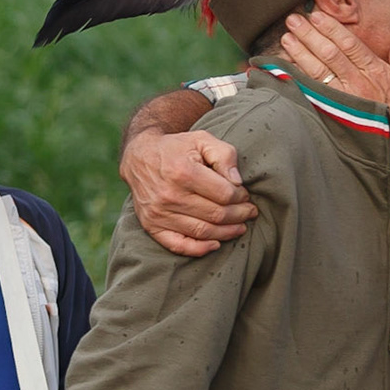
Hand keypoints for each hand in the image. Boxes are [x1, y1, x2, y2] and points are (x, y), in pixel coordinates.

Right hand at [121, 129, 254, 256]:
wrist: (139, 157)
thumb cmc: (176, 148)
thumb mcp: (202, 139)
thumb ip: (224, 154)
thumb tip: (237, 182)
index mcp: (183, 172)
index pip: (224, 194)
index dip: (241, 197)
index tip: (245, 195)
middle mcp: (169, 195)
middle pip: (216, 214)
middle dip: (239, 215)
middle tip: (249, 212)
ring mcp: (159, 214)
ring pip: (203, 231)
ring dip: (227, 232)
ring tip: (240, 227)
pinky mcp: (151, 226)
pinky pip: (178, 245)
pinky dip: (199, 249)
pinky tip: (216, 244)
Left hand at [281, 13, 389, 145]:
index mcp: (376, 71)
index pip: (349, 44)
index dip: (331, 28)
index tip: (316, 16)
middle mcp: (357, 82)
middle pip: (329, 53)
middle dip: (309, 35)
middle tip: (293, 21)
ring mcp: (344, 99)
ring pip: (317, 71)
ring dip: (300, 53)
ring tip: (286, 39)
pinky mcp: (334, 114)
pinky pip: (312, 93)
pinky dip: (299, 80)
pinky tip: (286, 71)